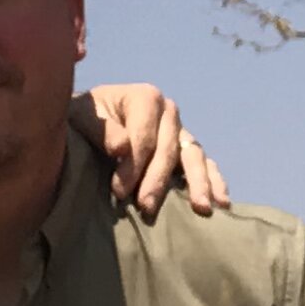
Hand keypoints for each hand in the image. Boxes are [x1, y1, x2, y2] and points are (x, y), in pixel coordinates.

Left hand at [82, 83, 228, 219]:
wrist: (89, 120)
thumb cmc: (85, 118)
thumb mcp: (82, 117)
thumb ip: (102, 131)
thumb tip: (122, 148)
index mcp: (146, 97)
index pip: (145, 135)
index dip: (133, 164)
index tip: (118, 191)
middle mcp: (169, 112)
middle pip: (170, 148)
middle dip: (158, 179)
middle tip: (146, 207)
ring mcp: (180, 132)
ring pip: (194, 157)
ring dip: (199, 183)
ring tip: (202, 208)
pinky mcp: (186, 151)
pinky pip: (205, 165)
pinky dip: (214, 182)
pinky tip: (221, 203)